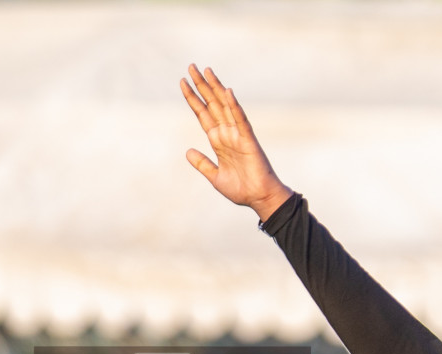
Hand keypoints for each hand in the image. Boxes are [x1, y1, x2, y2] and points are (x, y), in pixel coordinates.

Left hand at [181, 65, 292, 220]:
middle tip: (191, 66)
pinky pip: (240, 120)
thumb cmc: (241, 189)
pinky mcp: (248, 140)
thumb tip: (188, 151)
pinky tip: (227, 92)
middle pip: (212, 104)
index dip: (193, 98)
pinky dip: (234, 106)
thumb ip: (202, 163)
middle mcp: (227, 133)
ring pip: (224, 106)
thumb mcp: (215, 176)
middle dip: (201, 86)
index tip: (183, 83)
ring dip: (216, 88)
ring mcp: (238, 134)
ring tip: (206, 71)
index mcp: (218, 141)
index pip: (203, 114)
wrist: (259, 198)